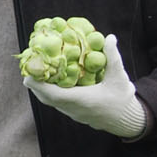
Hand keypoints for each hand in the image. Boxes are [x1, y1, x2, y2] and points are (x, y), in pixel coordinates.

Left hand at [23, 33, 146, 138]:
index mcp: (83, 100)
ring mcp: (74, 113)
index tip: (28, 76)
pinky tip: (50, 83)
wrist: (128, 120)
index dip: (39, 86)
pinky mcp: (75, 114)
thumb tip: (110, 37)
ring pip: (51, 102)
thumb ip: (113, 56)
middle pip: (47, 99)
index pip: (54, 95)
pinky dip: (50, 94)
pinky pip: (57, 104)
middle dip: (36, 86)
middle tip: (28, 71)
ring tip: (35, 75)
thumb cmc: (123, 98)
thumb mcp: (120, 76)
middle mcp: (74, 109)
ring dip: (42, 90)